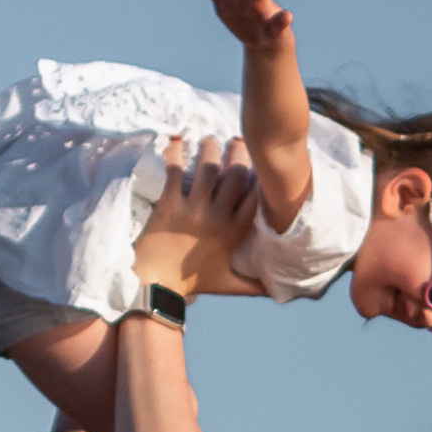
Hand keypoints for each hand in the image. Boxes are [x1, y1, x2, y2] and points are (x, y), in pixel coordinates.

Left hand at [133, 135, 257, 299]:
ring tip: (210, 140)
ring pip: (208, 169)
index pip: (255, 199)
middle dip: (239, 154)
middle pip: (235, 176)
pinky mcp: (169, 204)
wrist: (155, 285)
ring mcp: (192, 210)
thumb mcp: (228, 285)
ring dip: (210, 150)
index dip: (261, 178)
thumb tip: (275, 291)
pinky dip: (175, 154)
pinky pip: (175, 172)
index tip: (261, 165)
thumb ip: (253, 286)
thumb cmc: (192, 283)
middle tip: (237, 141)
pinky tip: (177, 141)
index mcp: (233, 234)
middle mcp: (217, 218)